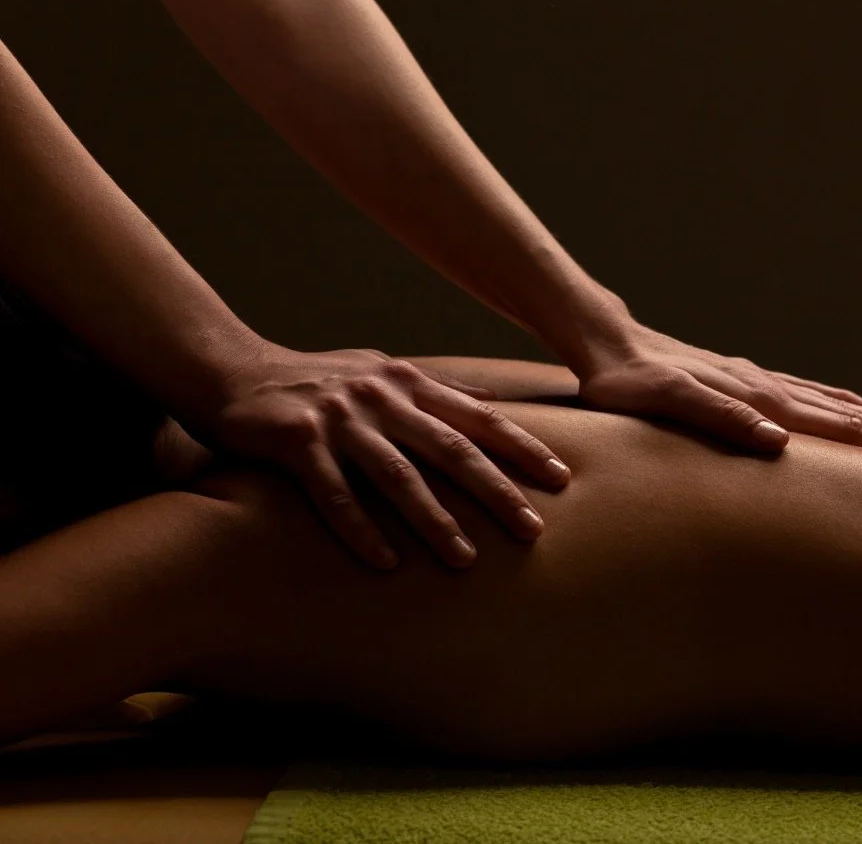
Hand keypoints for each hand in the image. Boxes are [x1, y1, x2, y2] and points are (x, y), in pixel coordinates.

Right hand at [186, 342, 570, 570]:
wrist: (230, 368)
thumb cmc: (315, 378)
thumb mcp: (381, 370)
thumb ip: (437, 389)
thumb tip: (494, 400)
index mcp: (408, 382)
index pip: (479, 417)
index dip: (523, 448)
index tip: (562, 478)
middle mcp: (382, 398)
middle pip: (452, 449)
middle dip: (496, 491)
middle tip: (532, 531)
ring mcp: (339, 419)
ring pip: (398, 476)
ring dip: (434, 521)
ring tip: (465, 561)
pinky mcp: (296, 442)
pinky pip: (332, 494)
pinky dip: (360, 529)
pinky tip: (385, 563)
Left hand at [576, 323, 861, 453]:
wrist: (606, 339)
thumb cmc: (627, 382)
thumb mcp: (667, 402)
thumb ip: (722, 420)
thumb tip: (780, 442)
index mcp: (759, 400)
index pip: (838, 427)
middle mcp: (767, 388)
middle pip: (848, 415)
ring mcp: (758, 380)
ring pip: (832, 402)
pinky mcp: (743, 378)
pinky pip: (807, 393)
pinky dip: (839, 401)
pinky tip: (851, 403)